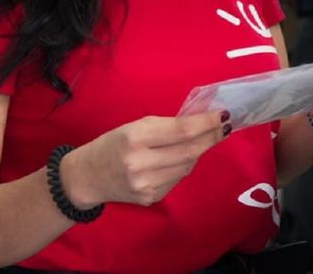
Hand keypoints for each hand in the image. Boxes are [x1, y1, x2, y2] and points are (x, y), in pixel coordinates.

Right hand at [63, 110, 229, 207]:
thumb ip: (167, 126)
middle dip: (211, 138)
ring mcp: (146, 185)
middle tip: (225, 127)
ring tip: (200, 140)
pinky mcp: (150, 198)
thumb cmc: (113, 144)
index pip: (182, 131)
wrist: (87, 177)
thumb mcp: (135, 127)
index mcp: (135, 138)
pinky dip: (183, 166)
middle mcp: (141, 164)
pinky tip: (178, 159)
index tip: (224, 115)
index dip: (206, 123)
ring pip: (187, 166)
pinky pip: (177, 179)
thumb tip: (202, 123)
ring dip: (198, 152)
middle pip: (189, 151)